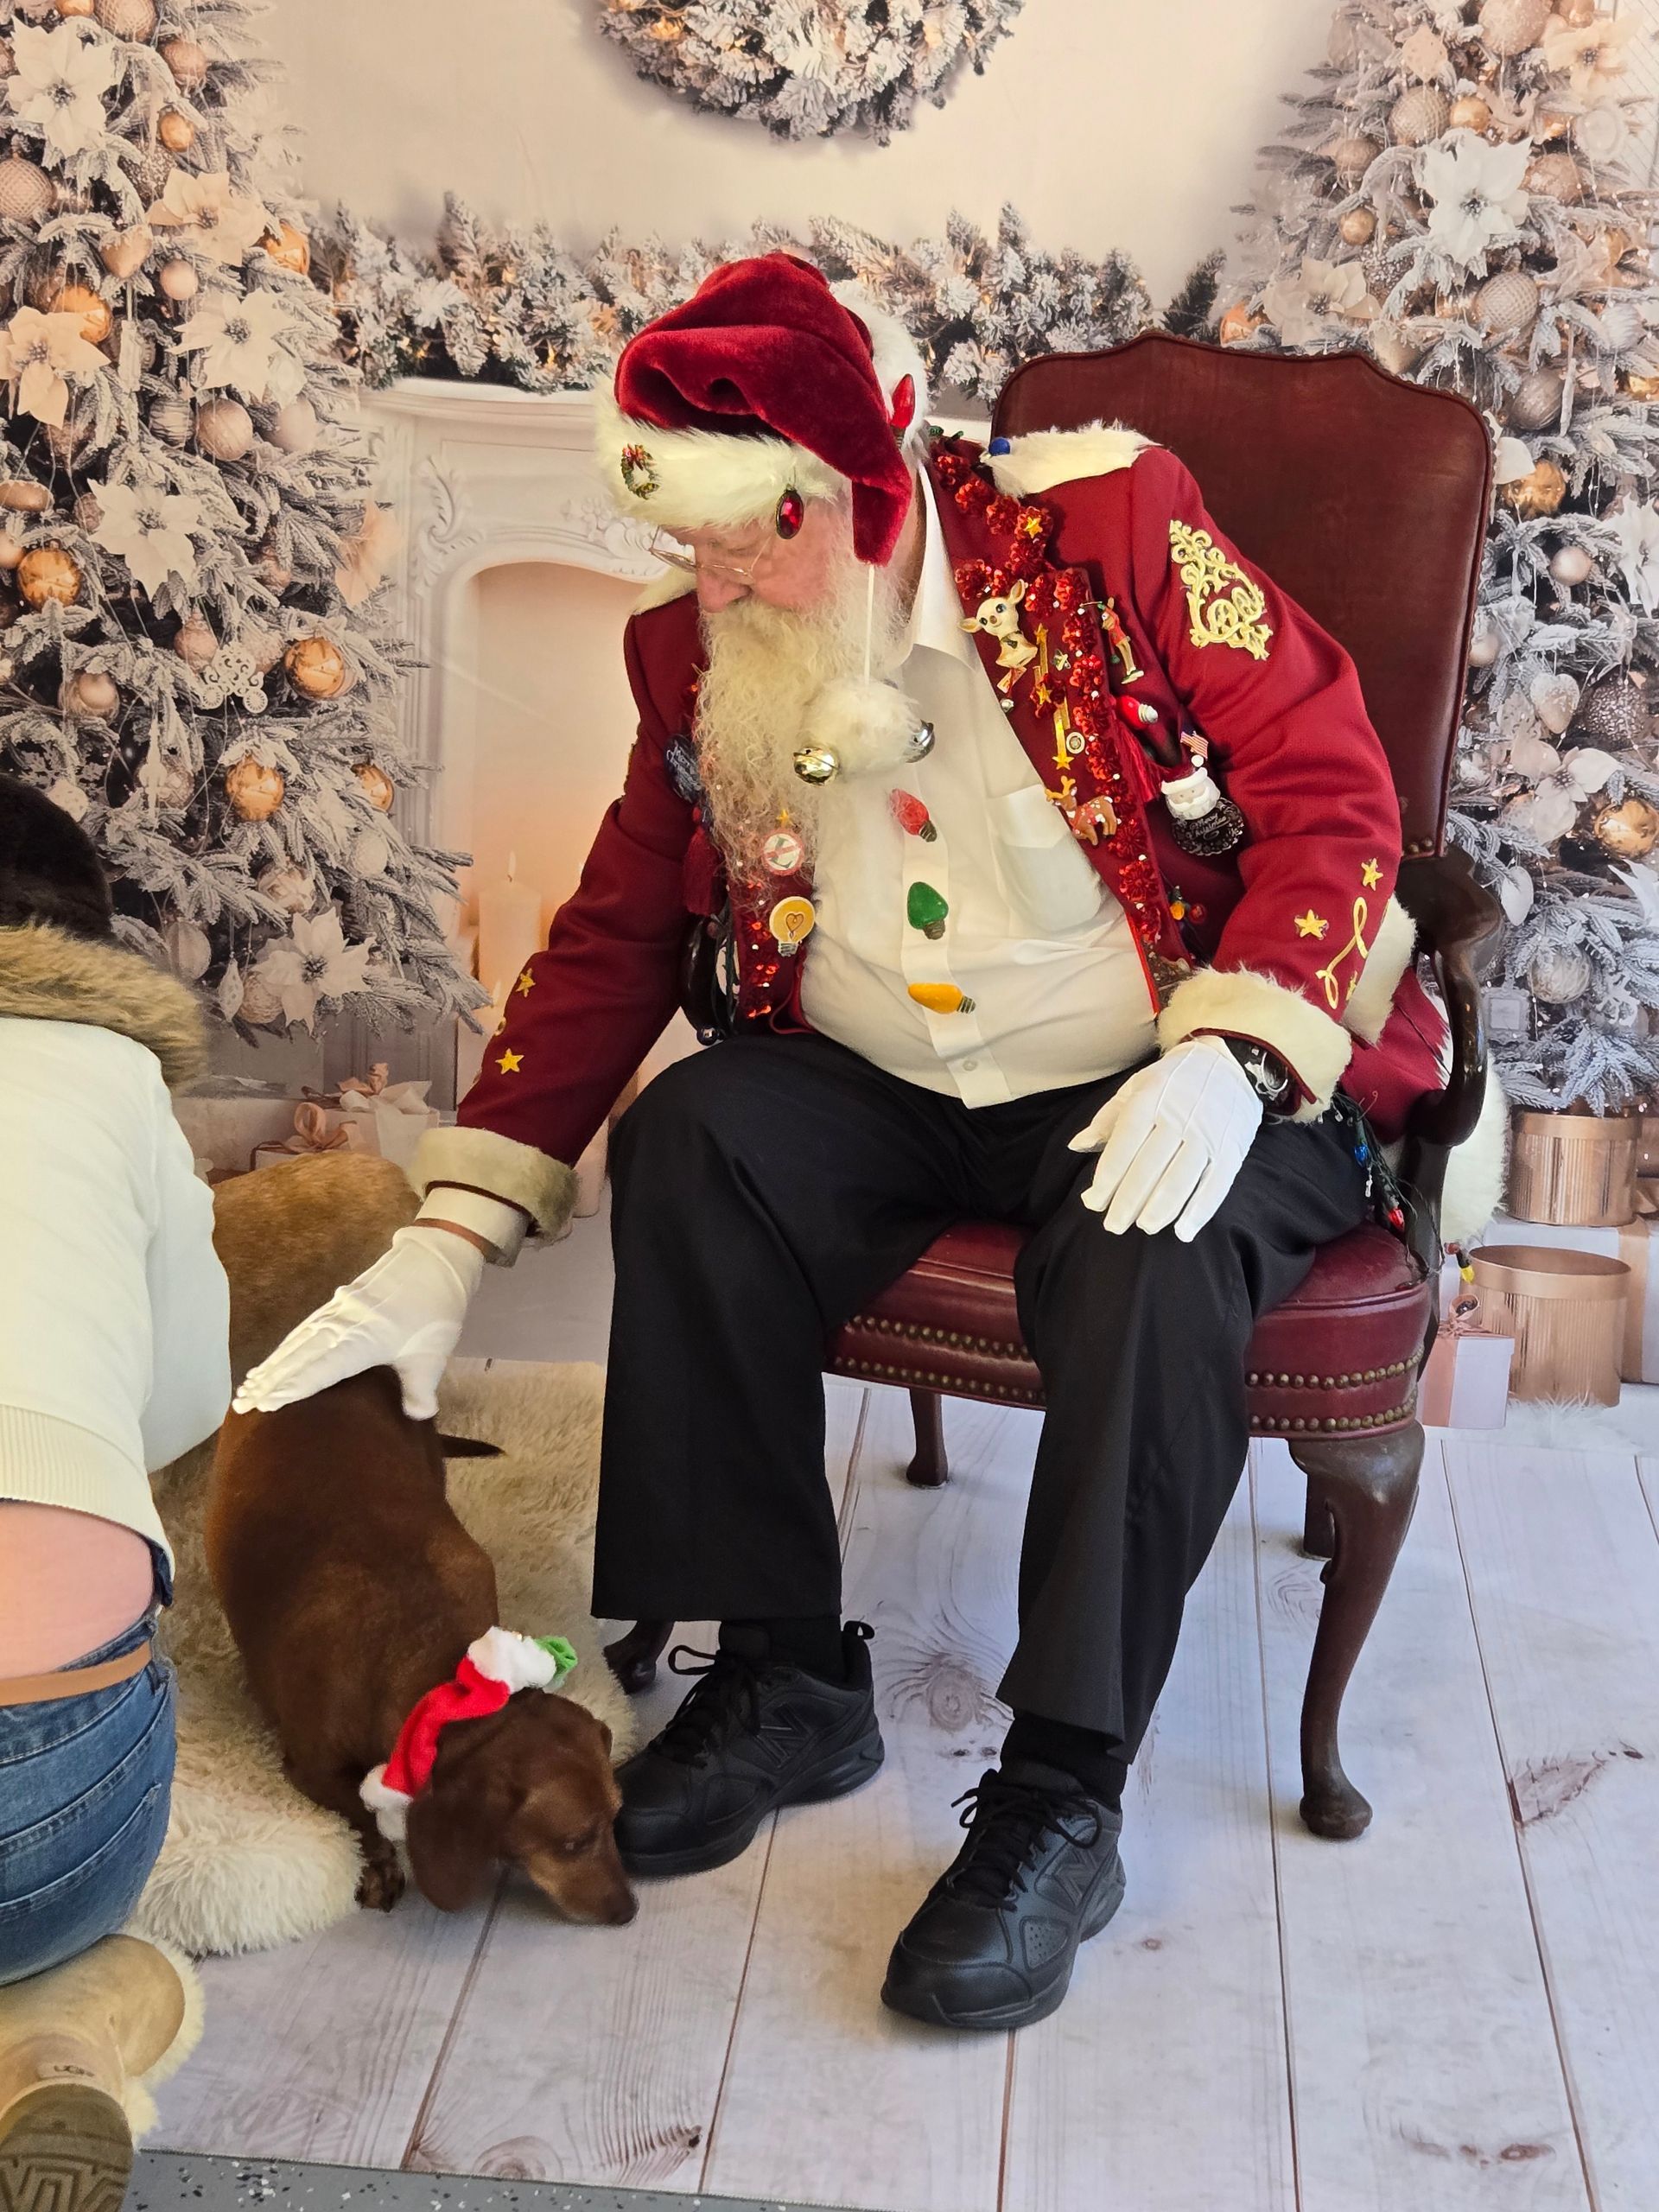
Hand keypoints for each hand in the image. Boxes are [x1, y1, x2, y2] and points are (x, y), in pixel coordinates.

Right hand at [231, 1225, 485, 1419]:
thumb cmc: (436, 1309)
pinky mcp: (339, 1304)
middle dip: (269, 1380)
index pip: (320, 1368)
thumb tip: (417, 1417)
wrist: (436, 1260)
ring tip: (248, 1385)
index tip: (265, 1403)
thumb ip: (421, 1389)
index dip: (293, 1386)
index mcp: (364, 1339)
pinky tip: (276, 1358)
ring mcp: (338, 1311)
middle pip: (299, 1355)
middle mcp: (343, 1324)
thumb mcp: (433, 1354)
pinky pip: (305, 1329)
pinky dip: (287, 1346)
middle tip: (241, 1403)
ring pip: (298, 1341)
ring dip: (272, 1364)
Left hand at [1068, 1035, 1262, 1241]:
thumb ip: (1107, 1118)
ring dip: (1161, 1209)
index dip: (1108, 1176)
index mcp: (1150, 1098)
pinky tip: (1183, 1232)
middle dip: (1129, 1200)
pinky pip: (1216, 1184)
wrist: (1228, 1063)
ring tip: (1144, 1227)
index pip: (1124, 1143)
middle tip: (1113, 1225)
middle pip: (1149, 1166)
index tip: (1093, 1201)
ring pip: (1181, 1178)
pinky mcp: (1231, 1150)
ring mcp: (1207, 1134)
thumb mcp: (1137, 1087)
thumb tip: (1077, 1145)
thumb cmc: (1173, 1081)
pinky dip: (1200, 1211)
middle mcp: (1179, 1116)